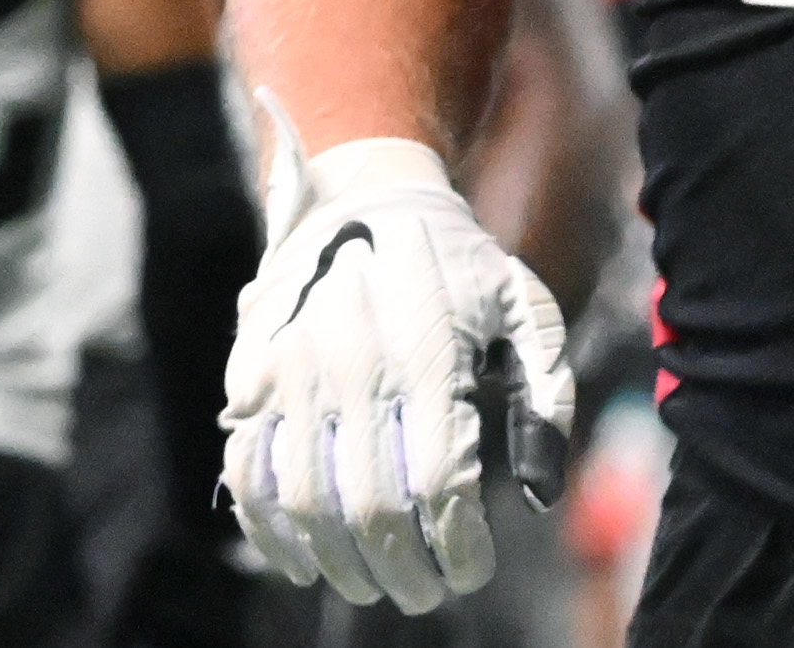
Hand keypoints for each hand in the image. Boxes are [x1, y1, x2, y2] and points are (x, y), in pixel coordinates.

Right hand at [222, 137, 573, 613]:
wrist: (368, 199)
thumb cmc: (461, 268)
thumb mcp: (525, 311)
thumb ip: (545, 398)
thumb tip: (539, 494)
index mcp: (428, 352)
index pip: (439, 480)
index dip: (455, 544)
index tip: (471, 572)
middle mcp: (354, 367)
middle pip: (372, 505)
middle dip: (403, 568)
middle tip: (424, 593)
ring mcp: (294, 376)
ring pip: (306, 503)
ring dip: (340, 562)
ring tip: (374, 585)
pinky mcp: (252, 381)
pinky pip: (249, 475)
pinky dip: (270, 532)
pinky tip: (304, 562)